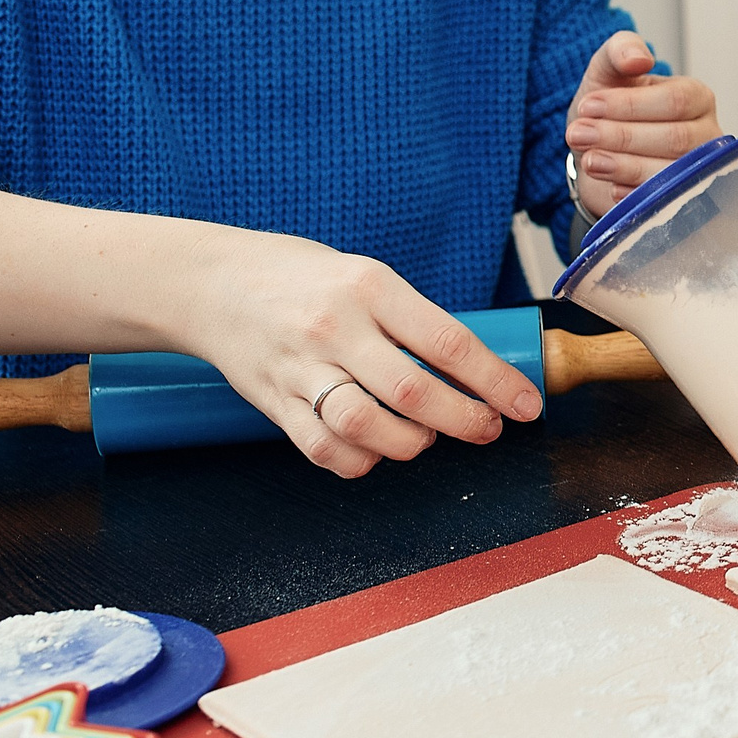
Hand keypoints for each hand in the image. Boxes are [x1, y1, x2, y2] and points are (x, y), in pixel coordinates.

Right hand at [174, 227, 543, 477]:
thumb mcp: (366, 276)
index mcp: (370, 287)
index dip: (495, 382)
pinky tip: (376, 450)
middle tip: (487, 428)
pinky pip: (324, 449)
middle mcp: (336, 328)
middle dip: (465, 421)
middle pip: (414, 392)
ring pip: (368, 428)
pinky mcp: (273, 402)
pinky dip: (361, 461)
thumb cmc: (302, 277)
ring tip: (425, 437)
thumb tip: (476, 370)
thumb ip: (413, 321)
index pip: (448, 343)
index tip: (526, 405)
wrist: (211, 281)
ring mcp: (300, 367)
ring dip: (412, 445)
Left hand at [564, 31, 721, 217]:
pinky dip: (635, 195)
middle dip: (621, 137)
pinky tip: (610, 187)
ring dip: (624, 167)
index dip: (630, 105)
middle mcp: (706, 135)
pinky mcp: (682, 200)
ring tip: (589, 160)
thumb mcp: (609, 71)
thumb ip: (621, 50)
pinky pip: (666, 203)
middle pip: (675, 138)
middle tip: (578, 134)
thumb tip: (639, 56)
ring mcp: (698, 172)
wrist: (597, 149)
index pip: (675, 101)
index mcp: (697, 97)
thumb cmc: (610, 107)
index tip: (588, 106)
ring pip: (671, 172)